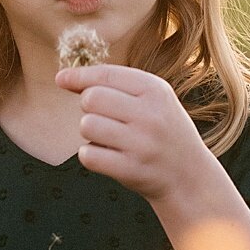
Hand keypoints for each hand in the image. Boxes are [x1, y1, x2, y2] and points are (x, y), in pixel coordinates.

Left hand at [55, 64, 215, 203]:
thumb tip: (63, 78)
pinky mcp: (130, 170)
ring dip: (90, 131)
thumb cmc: (162, 130)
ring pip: (87, 125)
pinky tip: (108, 155)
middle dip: (88, 106)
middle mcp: (150, 115)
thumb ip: (112, 84)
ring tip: (109, 137)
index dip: (78, 76)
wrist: (188, 175)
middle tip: (105, 117)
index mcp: (155, 91)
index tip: (62, 79)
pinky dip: (90, 155)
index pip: (106, 75)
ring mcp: (141, 144)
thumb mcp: (152, 99)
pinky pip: (88, 155)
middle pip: (91, 98)